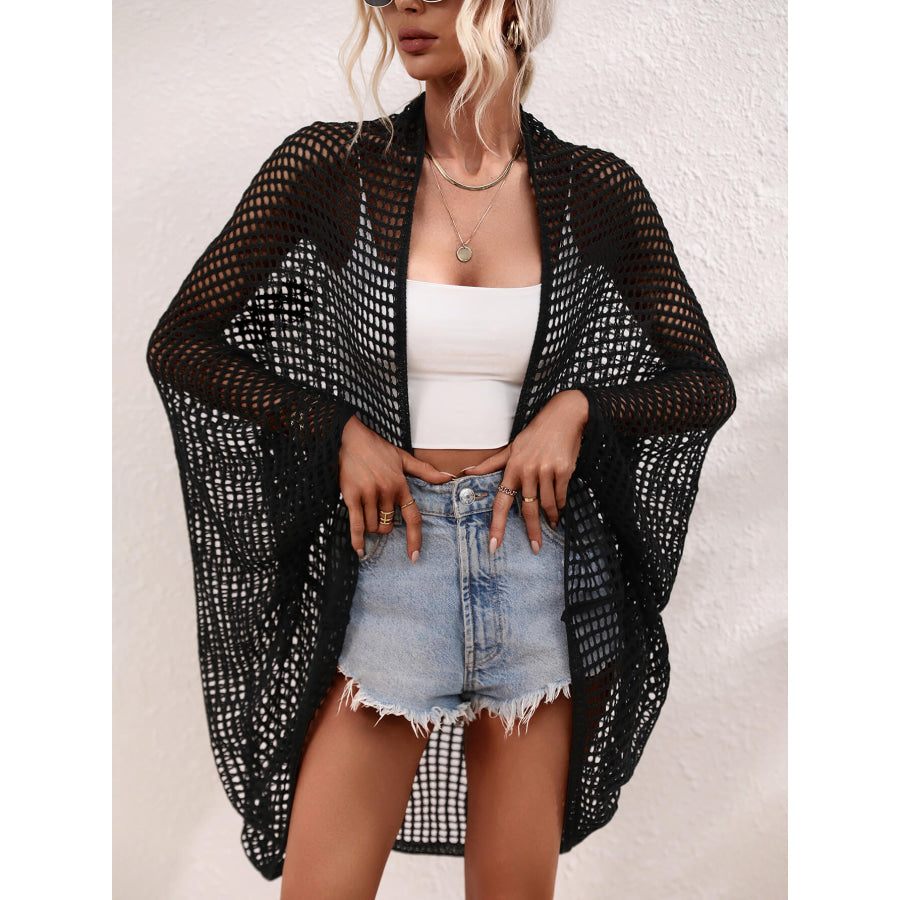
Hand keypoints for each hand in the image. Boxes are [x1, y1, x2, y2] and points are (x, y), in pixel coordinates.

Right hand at [339, 416, 451, 561]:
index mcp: (400, 485)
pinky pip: (356, 524)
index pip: (413, 518)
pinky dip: (357, 540)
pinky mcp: (351, 496)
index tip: (414, 556)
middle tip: (378, 513)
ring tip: (366, 512)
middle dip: (384, 525)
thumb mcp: (403, 458)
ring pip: (373, 527)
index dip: (415, 539)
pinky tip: (359, 550)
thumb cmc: (376, 448)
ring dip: (370, 527)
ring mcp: (368, 494)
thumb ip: (425, 471)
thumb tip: (447, 477)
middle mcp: (386, 492)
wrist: (349, 438)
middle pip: (389, 526)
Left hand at [464, 390, 588, 553]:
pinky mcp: (564, 470)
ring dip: (550, 518)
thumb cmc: (535, 433)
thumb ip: (491, 464)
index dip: (497, 526)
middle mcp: (528, 471)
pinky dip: (560, 505)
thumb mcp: (512, 447)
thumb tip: (467, 473)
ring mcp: (546, 471)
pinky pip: (560, 495)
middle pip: (528, 509)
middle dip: (532, 531)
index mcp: (512, 468)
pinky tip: (560, 510)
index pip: (501, 502)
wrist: (564, 417)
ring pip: (546, 504)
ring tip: (552, 526)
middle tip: (535, 548)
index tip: (495, 545)